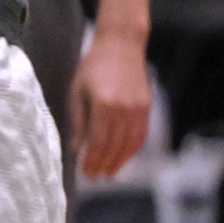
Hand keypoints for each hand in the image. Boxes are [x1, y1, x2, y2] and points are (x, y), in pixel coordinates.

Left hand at [73, 29, 152, 180]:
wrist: (121, 46)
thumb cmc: (93, 66)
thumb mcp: (78, 91)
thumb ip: (78, 121)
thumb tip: (76, 148)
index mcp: (103, 104)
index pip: (98, 142)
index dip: (93, 159)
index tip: (85, 172)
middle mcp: (124, 109)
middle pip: (115, 146)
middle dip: (104, 164)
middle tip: (94, 177)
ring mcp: (139, 108)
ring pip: (130, 143)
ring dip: (120, 161)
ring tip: (109, 172)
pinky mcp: (147, 107)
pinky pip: (141, 134)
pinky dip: (132, 149)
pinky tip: (123, 157)